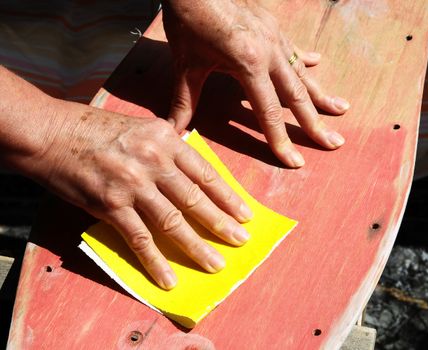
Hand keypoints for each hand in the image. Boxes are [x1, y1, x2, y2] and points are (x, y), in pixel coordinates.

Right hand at [34, 101, 252, 289]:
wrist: (54, 133)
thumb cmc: (99, 130)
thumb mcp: (143, 128)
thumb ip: (170, 149)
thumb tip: (194, 171)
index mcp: (166, 140)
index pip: (206, 173)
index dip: (228, 197)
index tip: (244, 214)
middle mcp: (154, 162)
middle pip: (196, 199)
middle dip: (221, 223)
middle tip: (240, 241)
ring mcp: (133, 185)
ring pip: (173, 222)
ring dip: (197, 246)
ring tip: (215, 264)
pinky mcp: (111, 206)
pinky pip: (139, 239)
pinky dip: (156, 261)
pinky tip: (168, 278)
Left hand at [162, 0, 348, 167]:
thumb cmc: (188, 20)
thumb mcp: (187, 64)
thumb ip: (185, 101)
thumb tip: (175, 132)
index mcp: (248, 63)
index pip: (268, 112)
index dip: (281, 140)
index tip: (296, 162)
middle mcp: (269, 52)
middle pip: (297, 96)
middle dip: (316, 123)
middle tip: (335, 142)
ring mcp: (274, 37)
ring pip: (302, 73)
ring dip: (321, 94)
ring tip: (341, 109)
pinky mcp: (273, 26)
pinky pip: (294, 49)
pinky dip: (306, 60)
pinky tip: (320, 64)